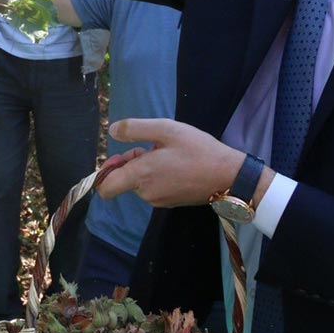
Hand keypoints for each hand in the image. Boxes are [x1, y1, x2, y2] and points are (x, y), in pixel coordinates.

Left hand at [95, 118, 244, 206]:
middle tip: (153, 147)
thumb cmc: (197, 150)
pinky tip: (176, 164)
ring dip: (147, 167)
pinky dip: (158, 175)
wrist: (229, 175)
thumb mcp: (166, 129)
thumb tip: (112, 131)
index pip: (105, 188)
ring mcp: (158, 200)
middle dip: (131, 162)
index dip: (104, 172)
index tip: (117, 157)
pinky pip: (153, 187)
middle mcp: (146, 193)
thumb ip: (135, 129)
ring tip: (169, 154)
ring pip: (139, 182)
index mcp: (140, 175)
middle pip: (123, 180)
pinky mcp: (170, 203)